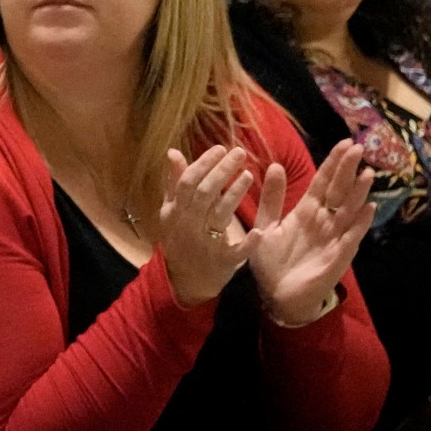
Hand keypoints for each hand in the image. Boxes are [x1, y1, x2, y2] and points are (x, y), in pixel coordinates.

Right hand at [155, 144, 256, 306]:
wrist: (184, 282)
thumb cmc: (180, 239)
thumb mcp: (172, 212)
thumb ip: (173, 183)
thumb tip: (173, 152)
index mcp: (175, 212)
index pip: (187, 182)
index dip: (204, 164)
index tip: (221, 148)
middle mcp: (188, 226)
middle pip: (204, 194)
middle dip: (222, 171)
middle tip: (240, 153)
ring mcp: (204, 244)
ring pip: (219, 216)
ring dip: (234, 194)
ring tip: (249, 174)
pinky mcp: (222, 263)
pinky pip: (235, 252)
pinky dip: (247, 244)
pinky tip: (259, 231)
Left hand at [248, 141, 377, 325]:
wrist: (276, 296)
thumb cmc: (272, 262)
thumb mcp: (266, 226)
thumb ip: (271, 198)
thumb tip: (276, 165)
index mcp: (306, 211)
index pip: (323, 182)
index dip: (334, 163)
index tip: (344, 143)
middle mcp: (324, 221)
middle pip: (339, 191)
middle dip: (348, 170)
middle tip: (358, 147)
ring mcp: (333, 237)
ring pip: (349, 210)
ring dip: (358, 192)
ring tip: (367, 172)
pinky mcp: (338, 256)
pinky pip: (352, 237)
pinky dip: (360, 223)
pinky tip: (369, 207)